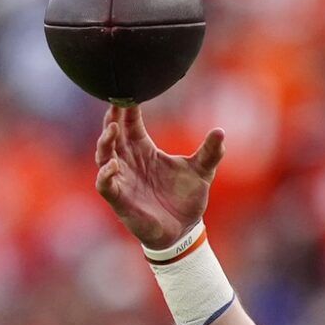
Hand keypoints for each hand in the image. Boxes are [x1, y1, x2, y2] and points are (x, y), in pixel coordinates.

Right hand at [94, 104, 225, 250]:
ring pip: (104, 155)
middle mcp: (129, 161)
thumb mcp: (201, 173)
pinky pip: (105, 184)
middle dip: (111, 119)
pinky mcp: (120, 200)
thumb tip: (220, 132)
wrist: (183, 231)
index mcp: (144, 150)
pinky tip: (114, 164)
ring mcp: (122, 179)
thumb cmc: (186, 199)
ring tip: (113, 128)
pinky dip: (106, 174)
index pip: (130, 124)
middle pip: (112, 135)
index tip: (129, 93)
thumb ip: (210, 153)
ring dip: (106, 142)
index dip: (127, 109)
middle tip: (115, 103)